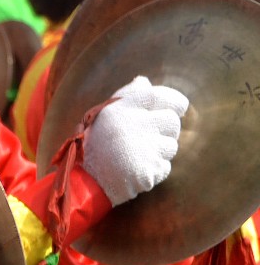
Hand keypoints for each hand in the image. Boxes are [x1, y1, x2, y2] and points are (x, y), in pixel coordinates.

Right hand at [81, 75, 188, 206]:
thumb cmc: (94, 147)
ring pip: (171, 146)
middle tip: (147, 140)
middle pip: (172, 121)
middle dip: (166, 131)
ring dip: (159, 153)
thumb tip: (144, 81)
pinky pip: (165, 167)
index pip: (158, 95)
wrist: (84, 183)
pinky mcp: (149, 169)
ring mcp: (143, 147)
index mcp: (120, 108)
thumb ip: (126, 97)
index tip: (179, 108)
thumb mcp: (104, 116)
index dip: (174, 100)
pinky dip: (154, 171)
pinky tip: (136, 171)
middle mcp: (133, 124)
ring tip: (137, 157)